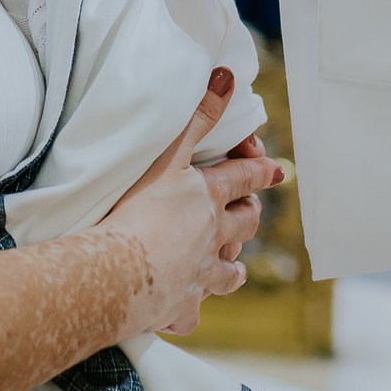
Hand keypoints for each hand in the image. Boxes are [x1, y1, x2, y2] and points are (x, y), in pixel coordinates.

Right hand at [97, 69, 282, 337]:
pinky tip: (185, 311)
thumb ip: (196, 116)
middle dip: (249, 217)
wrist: (113, 275)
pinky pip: (190, 314)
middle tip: (251, 213)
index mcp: (207, 199)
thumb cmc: (136, 211)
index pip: (242, 179)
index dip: (259, 172)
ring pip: (226, 275)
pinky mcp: (177, 308)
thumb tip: (226, 75)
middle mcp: (211, 239)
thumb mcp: (167, 155)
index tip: (277, 171)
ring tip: (232, 266)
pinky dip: (189, 310)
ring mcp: (197, 277)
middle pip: (242, 227)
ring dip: (231, 268)